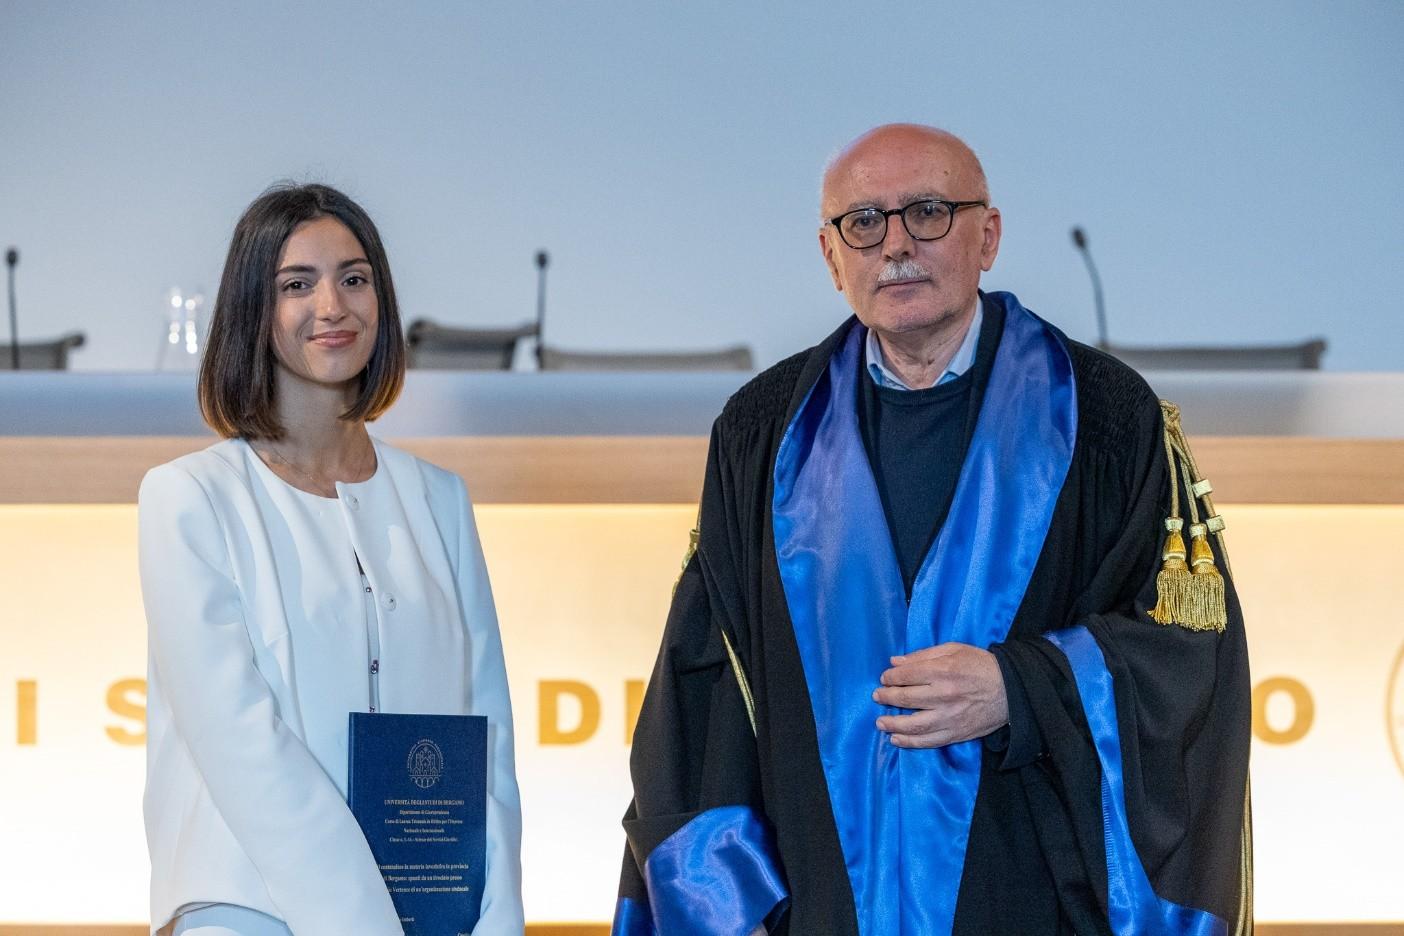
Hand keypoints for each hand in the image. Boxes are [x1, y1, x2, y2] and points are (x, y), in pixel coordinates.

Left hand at [872, 643, 1007, 747]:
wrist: (1011, 690)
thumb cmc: (981, 665)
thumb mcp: (954, 649)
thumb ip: (923, 655)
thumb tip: (895, 662)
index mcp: (943, 671)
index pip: (906, 675)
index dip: (890, 677)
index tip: (885, 678)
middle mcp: (944, 695)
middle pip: (906, 698)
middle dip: (887, 697)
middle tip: (878, 696)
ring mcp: (950, 717)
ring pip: (914, 724)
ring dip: (893, 724)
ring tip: (880, 722)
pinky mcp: (956, 733)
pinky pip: (929, 741)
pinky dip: (910, 742)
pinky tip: (896, 740)